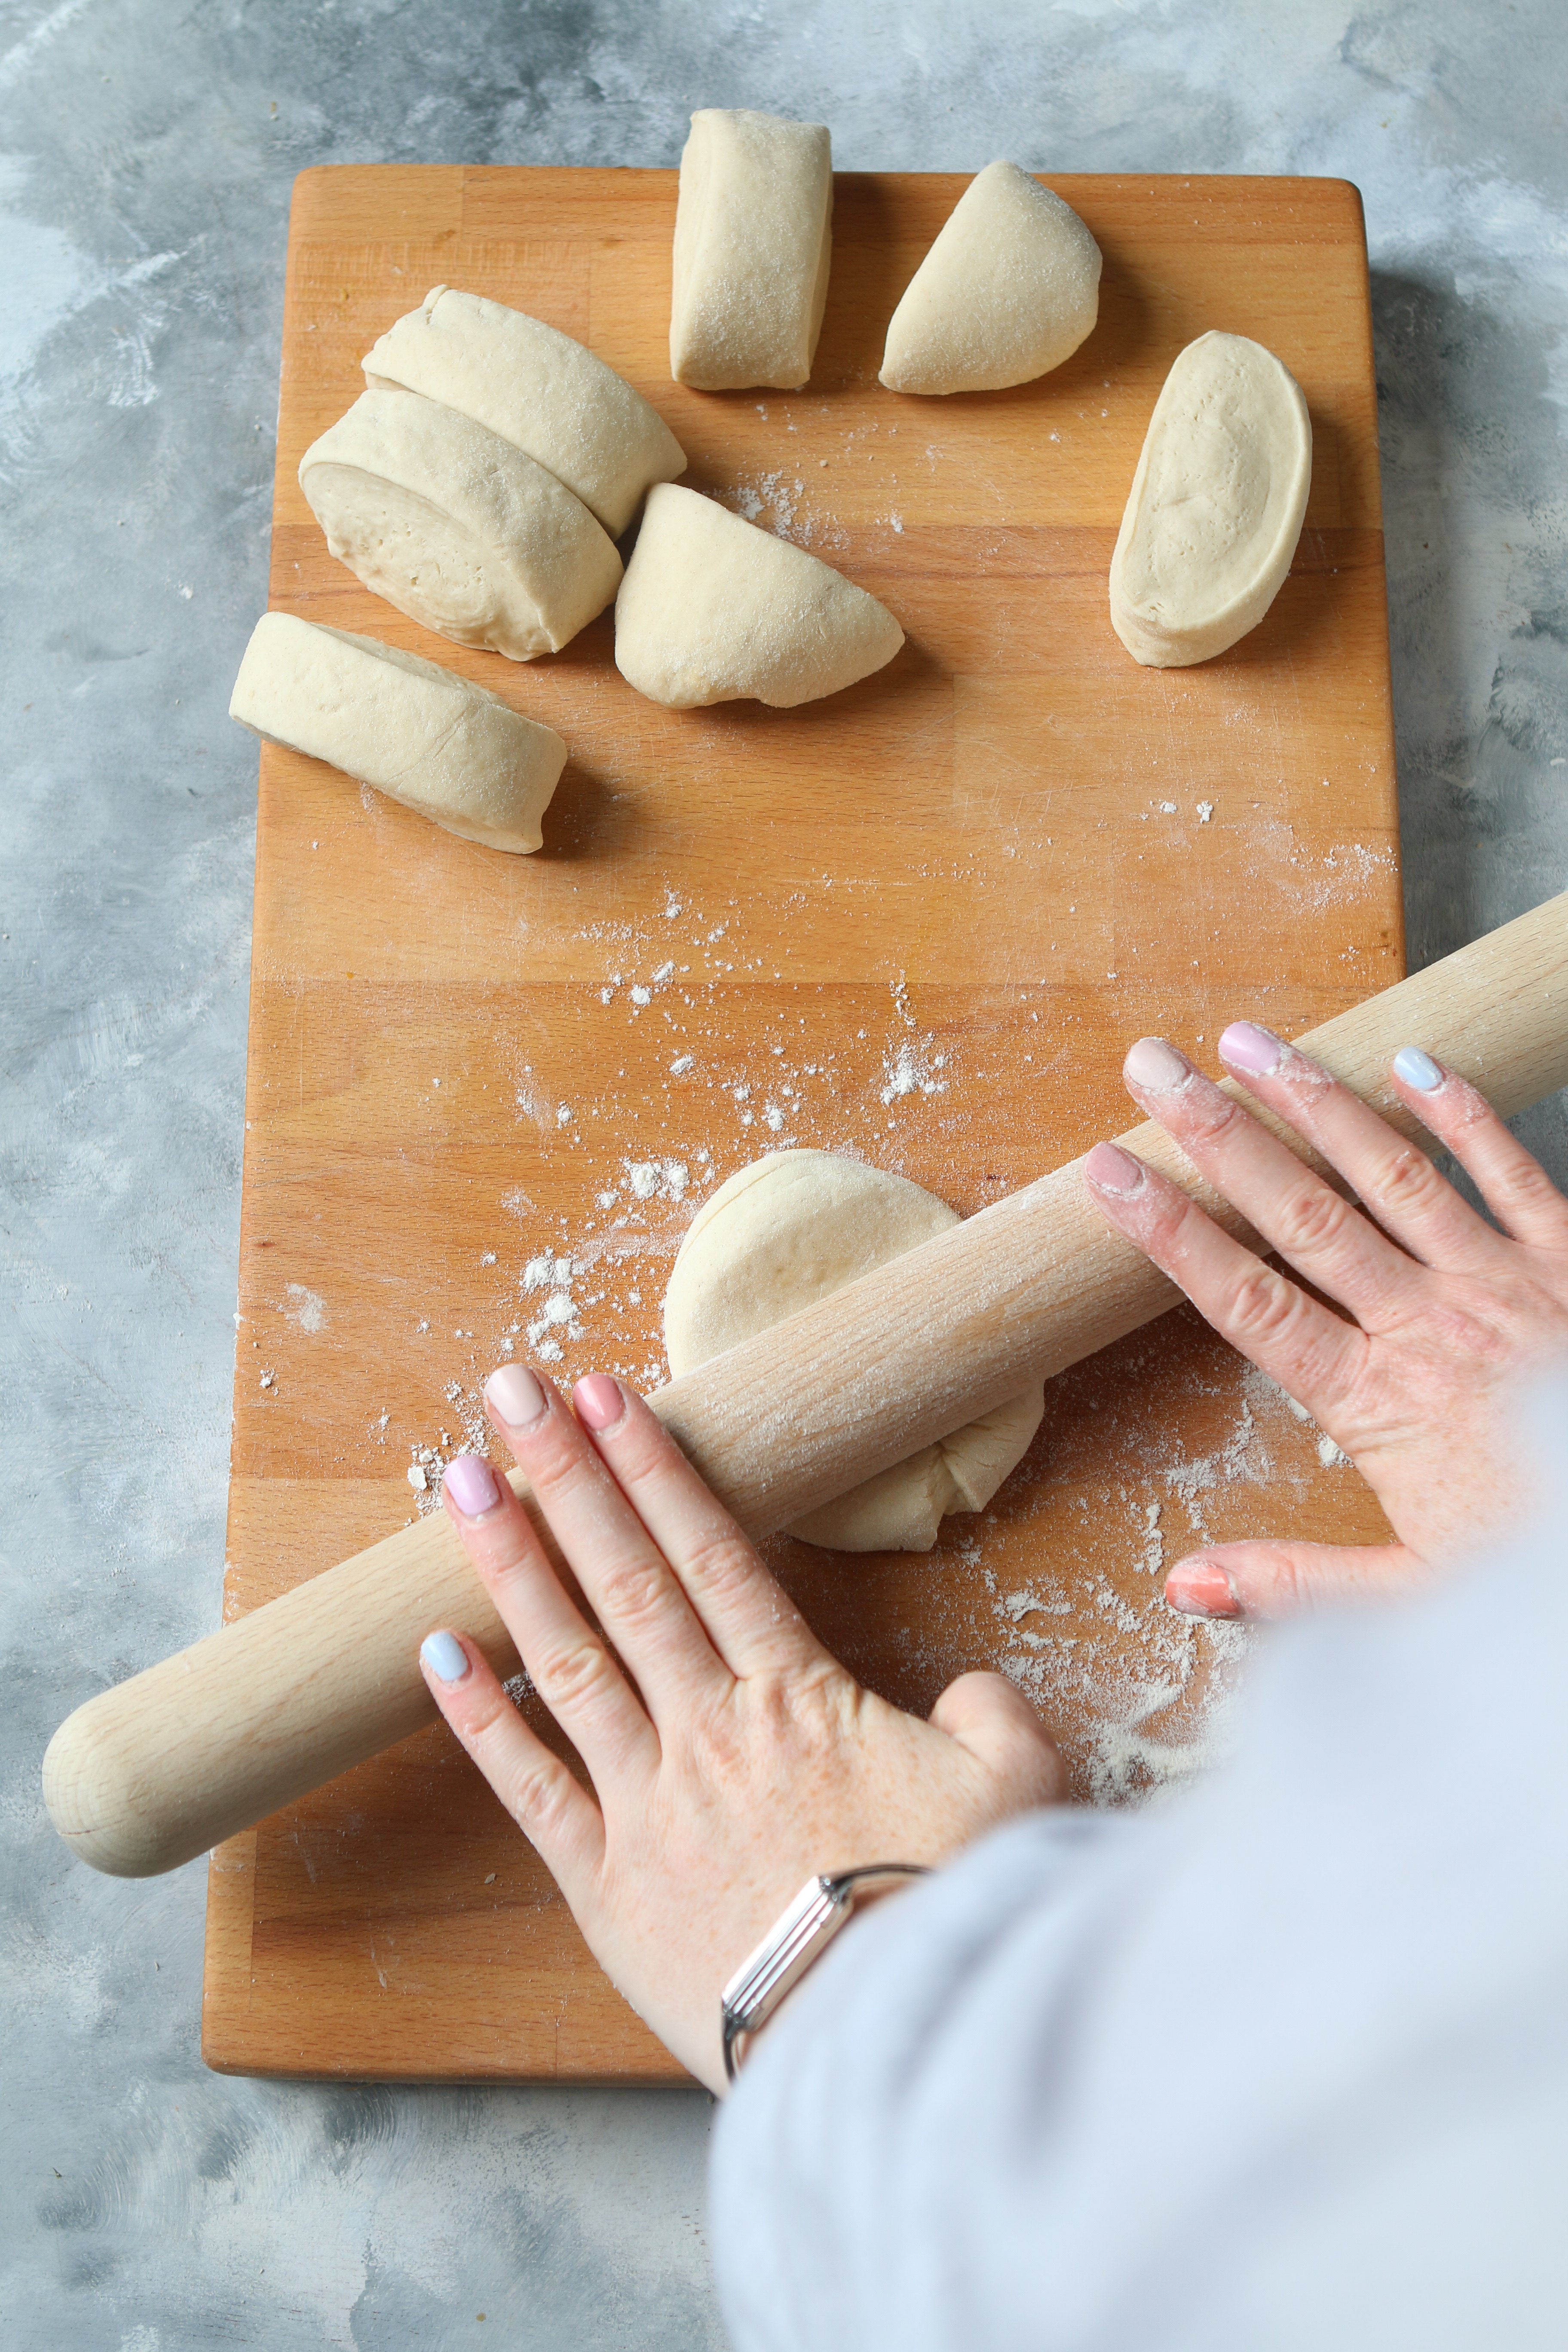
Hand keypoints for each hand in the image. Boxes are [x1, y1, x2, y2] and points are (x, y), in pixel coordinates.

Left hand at [418, 1366, 1060, 2092]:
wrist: (894, 2040)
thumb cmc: (958, 1911)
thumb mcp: (1017, 1791)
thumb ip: (990, 1717)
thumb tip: (967, 1693)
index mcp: (799, 1697)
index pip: (709, 1553)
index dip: (652, 1468)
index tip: (605, 1396)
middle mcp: (711, 1729)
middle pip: (626, 1578)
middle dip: (565, 1476)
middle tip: (508, 1390)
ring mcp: (652, 1803)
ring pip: (567, 1659)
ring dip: (511, 1565)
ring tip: (456, 1484)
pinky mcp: (608, 1886)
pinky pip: (531, 1790)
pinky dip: (479, 1722)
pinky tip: (435, 1656)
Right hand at [1084, 1030, 1567, 1620]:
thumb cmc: (1536, 1568)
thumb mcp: (1417, 1601)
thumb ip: (1298, 1584)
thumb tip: (1182, 1585)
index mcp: (1380, 1403)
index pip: (1247, 1301)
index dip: (1170, 1233)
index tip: (1106, 1172)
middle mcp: (1433, 1327)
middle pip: (1303, 1215)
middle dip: (1218, 1134)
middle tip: (1152, 1066)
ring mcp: (1505, 1285)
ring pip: (1392, 1173)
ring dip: (1314, 1100)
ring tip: (1246, 1040)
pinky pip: (1513, 1172)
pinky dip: (1465, 1114)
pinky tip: (1411, 1061)